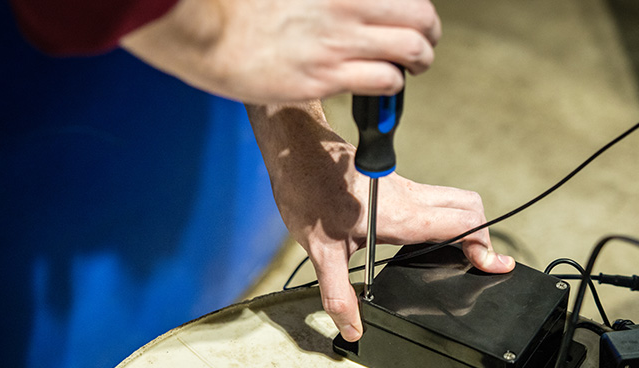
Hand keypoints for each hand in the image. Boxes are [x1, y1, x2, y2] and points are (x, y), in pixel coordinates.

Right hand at [120, 0, 441, 102]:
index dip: (412, 10)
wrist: (210, 32)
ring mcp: (340, 41)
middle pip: (421, 17)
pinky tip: (379, 87)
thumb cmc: (243, 10)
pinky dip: (392, 87)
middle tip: (421, 46)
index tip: (405, 20)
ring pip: (413, 50)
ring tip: (408, 70)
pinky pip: (386, 81)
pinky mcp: (328, 76)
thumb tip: (348, 9)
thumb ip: (330, 1)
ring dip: (418, 63)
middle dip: (428, 35)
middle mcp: (348, 5)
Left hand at [247, 102, 514, 341]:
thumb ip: (338, 294)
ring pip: (453, 200)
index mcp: (404, 215)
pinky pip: (433, 199)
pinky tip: (423, 238)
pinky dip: (443, 217)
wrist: (297, 150)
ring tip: (460, 254)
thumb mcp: (321, 252)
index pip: (465, 224)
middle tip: (479, 262)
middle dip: (483, 235)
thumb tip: (352, 328)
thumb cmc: (308, 189)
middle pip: (470, 208)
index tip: (490, 267)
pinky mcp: (392, 185)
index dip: (484, 247)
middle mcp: (411, 198)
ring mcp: (404, 188)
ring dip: (465, 224)